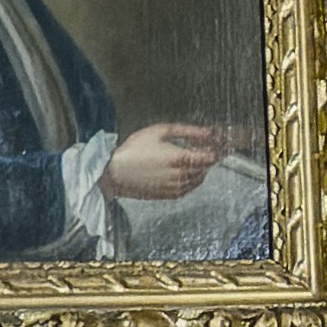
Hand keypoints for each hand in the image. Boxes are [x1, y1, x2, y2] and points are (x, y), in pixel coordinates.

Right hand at [98, 121, 232, 201]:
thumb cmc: (133, 150)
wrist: (114, 172)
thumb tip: (207, 132)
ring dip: (197, 169)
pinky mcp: (169, 196)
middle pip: (206, 168)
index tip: (209, 144)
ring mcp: (175, 188)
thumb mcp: (160, 131)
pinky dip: (189, 179)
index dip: (213, 150)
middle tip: (194, 149)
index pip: (210, 158)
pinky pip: (188, 188)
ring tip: (182, 159)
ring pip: (199, 179)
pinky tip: (177, 171)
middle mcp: (180, 176)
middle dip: (204, 158)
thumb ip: (187, 131)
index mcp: (179, 158)